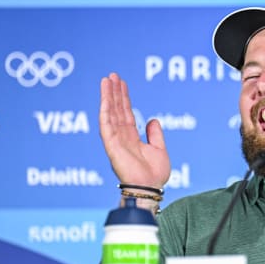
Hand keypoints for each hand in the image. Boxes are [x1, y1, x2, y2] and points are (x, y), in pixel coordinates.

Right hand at [99, 72, 170, 186]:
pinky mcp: (111, 145)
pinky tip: (105, 97)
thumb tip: (152, 119)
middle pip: (116, 110)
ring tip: (107, 79)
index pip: (126, 114)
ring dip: (108, 96)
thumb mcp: (159, 149)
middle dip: (114, 92)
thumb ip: (155, 134)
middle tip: (112, 75)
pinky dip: (105, 110)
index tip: (122, 83)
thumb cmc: (155, 175)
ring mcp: (115, 141)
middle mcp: (121, 138)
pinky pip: (106, 125)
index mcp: (132, 139)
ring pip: (109, 113)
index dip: (124, 98)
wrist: (151, 187)